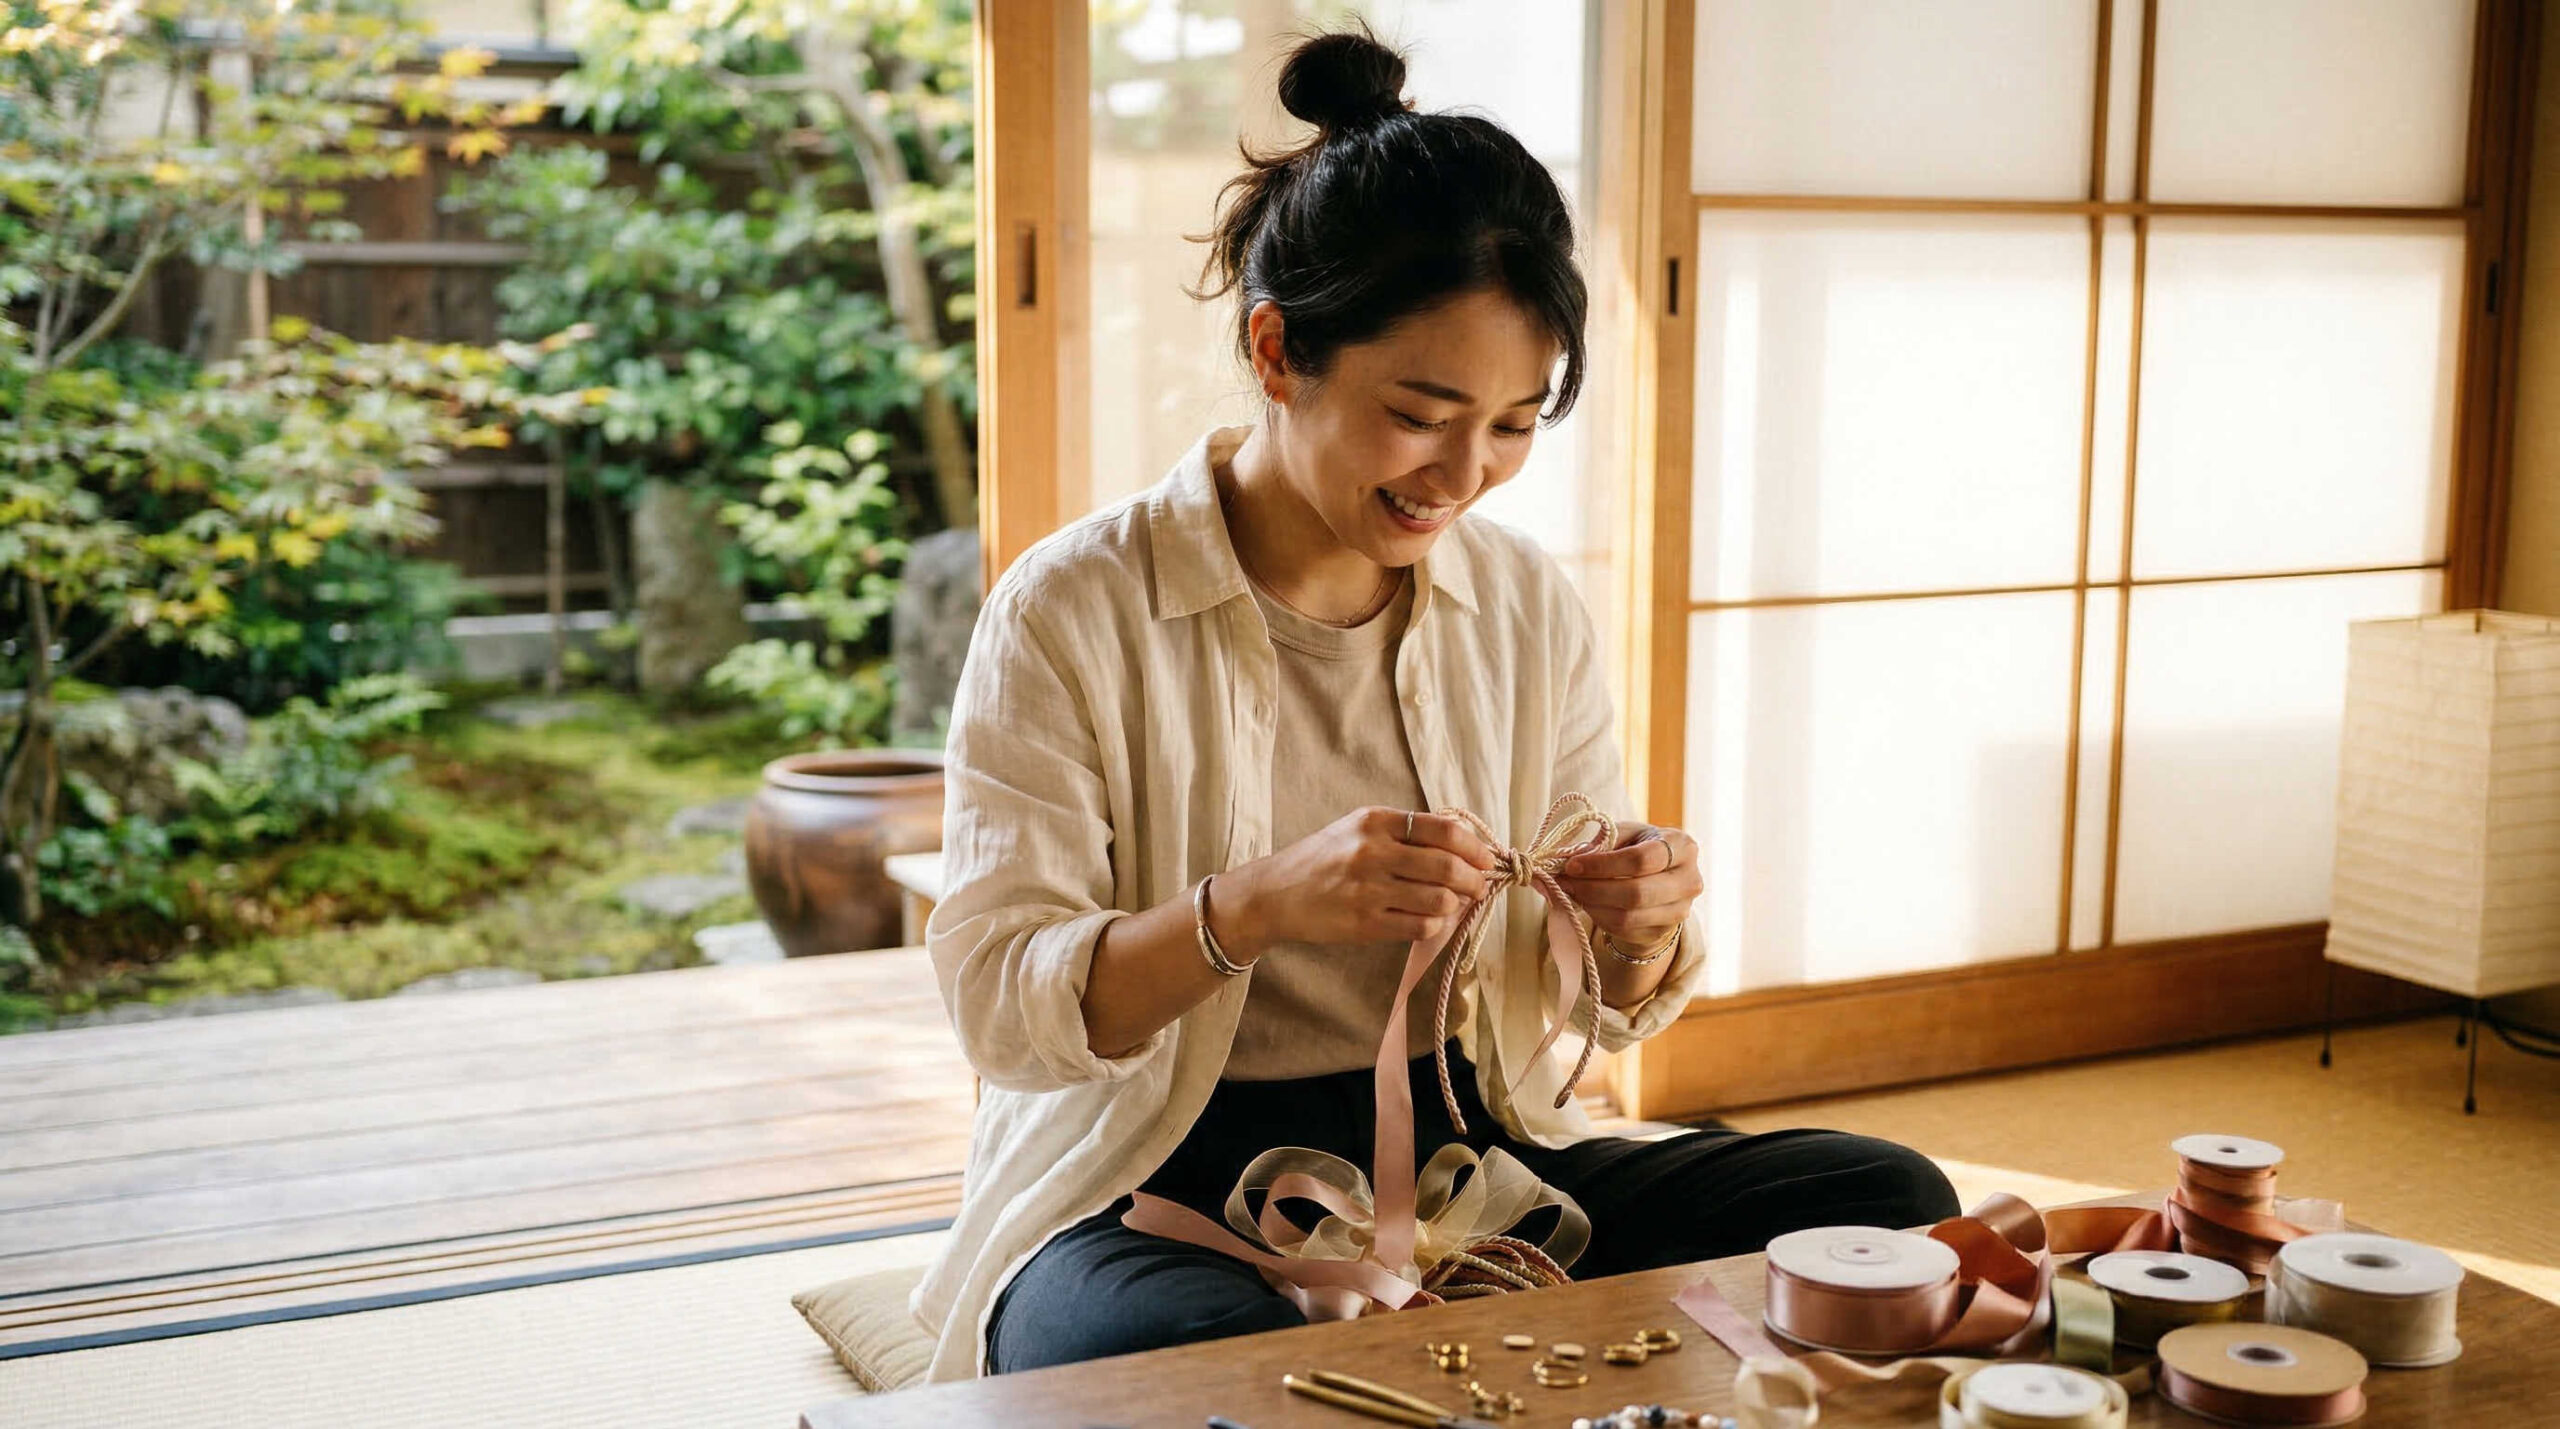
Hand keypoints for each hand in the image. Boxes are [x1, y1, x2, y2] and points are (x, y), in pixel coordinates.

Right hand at [1218, 807, 1498, 960]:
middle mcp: (1372, 851)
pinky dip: (1434, 925)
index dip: (1475, 847)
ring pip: (1439, 899)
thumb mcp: (1358, 829)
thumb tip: (1465, 843)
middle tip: (1479, 887)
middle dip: (1475, 880)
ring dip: (1454, 904)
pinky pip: (1420, 926)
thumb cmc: (1324, 860)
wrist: (1275, 894)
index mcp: (1375, 821)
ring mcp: (1368, 889)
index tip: (1485, 859)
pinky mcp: (1363, 924)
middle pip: (1448, 866)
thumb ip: (1405, 832)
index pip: (1444, 830)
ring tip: (1451, 903)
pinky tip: (1428, 920)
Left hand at [1555, 822, 1700, 951]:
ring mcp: (1680, 910)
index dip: (1602, 865)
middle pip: (1636, 893)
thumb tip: (1561, 858)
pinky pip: (1623, 930)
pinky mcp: (1663, 931)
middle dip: (1593, 888)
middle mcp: (1689, 881)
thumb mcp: (1624, 835)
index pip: (1641, 860)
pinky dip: (1598, 916)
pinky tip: (1586, 903)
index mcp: (1682, 847)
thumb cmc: (1637, 848)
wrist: (1659, 878)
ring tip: (1571, 891)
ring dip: (1591, 904)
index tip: (1572, 864)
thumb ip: (1599, 843)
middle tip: (1564, 881)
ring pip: (1628, 916)